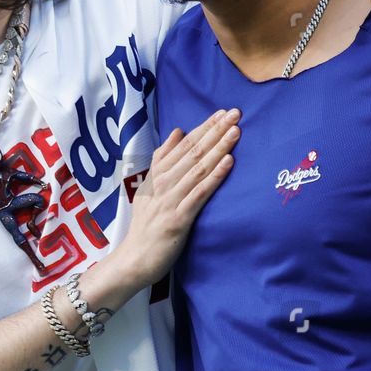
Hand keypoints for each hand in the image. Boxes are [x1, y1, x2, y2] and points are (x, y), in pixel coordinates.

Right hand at [106, 109, 239, 290]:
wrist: (135, 258)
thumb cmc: (146, 224)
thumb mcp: (149, 187)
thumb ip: (163, 159)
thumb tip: (178, 131)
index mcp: (157, 174)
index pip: (183, 145)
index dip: (204, 127)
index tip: (222, 113)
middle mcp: (163, 183)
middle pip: (193, 152)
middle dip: (215, 131)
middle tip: (235, 114)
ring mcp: (170, 200)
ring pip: (198, 169)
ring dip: (218, 148)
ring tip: (235, 132)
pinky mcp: (179, 218)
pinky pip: (200, 193)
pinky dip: (214, 176)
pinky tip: (228, 162)